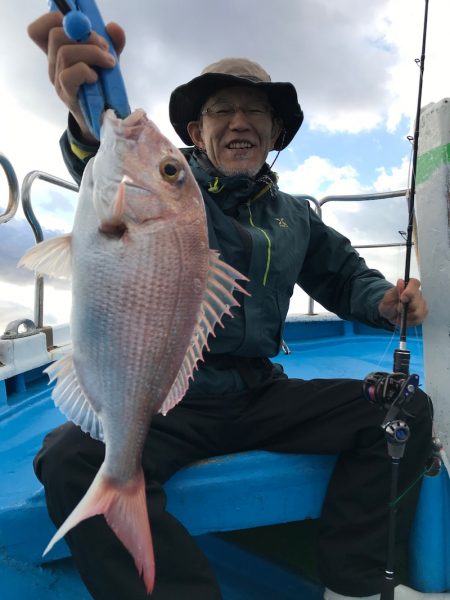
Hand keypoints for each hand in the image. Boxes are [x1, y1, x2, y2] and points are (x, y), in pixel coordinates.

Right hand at [28, 12, 125, 143]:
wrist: (104, 120)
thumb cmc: (102, 87)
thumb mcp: (107, 61)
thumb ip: (112, 43)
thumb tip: (113, 27)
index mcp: (58, 52)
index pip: (41, 30)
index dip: (55, 20)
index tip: (81, 26)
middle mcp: (53, 64)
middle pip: (55, 35)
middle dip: (84, 35)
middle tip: (104, 47)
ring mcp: (57, 80)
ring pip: (65, 53)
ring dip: (92, 53)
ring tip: (109, 63)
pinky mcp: (65, 95)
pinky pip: (69, 75)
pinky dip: (86, 72)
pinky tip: (96, 79)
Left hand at [378, 278, 427, 325]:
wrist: (390, 313)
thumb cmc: (389, 303)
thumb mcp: (388, 296)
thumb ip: (395, 290)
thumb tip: (401, 281)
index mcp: (410, 286)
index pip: (415, 283)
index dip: (410, 290)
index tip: (402, 298)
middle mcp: (419, 294)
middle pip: (417, 299)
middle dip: (406, 306)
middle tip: (398, 309)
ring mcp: (422, 304)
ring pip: (418, 312)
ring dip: (407, 315)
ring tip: (401, 314)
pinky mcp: (423, 314)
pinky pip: (418, 319)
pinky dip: (409, 321)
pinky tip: (405, 319)